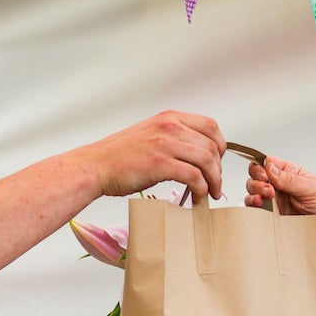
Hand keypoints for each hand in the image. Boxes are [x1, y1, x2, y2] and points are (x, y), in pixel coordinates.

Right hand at [74, 111, 225, 200]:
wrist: (95, 166)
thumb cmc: (119, 156)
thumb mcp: (150, 135)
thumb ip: (173, 137)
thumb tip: (197, 153)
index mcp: (169, 118)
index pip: (210, 126)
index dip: (220, 145)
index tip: (217, 162)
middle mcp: (169, 126)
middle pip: (211, 145)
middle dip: (218, 168)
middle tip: (216, 183)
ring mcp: (164, 144)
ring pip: (206, 161)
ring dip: (214, 180)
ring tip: (211, 193)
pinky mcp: (160, 164)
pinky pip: (194, 176)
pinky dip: (201, 189)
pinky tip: (197, 196)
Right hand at [244, 157, 315, 231]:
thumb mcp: (313, 189)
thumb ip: (289, 179)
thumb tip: (269, 167)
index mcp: (291, 174)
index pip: (268, 163)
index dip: (261, 166)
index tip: (265, 175)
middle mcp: (280, 186)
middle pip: (256, 176)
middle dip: (258, 181)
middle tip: (269, 190)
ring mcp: (275, 202)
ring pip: (252, 192)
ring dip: (254, 194)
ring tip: (264, 200)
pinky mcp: (271, 217)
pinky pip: (255, 210)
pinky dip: (252, 208)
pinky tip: (259, 208)